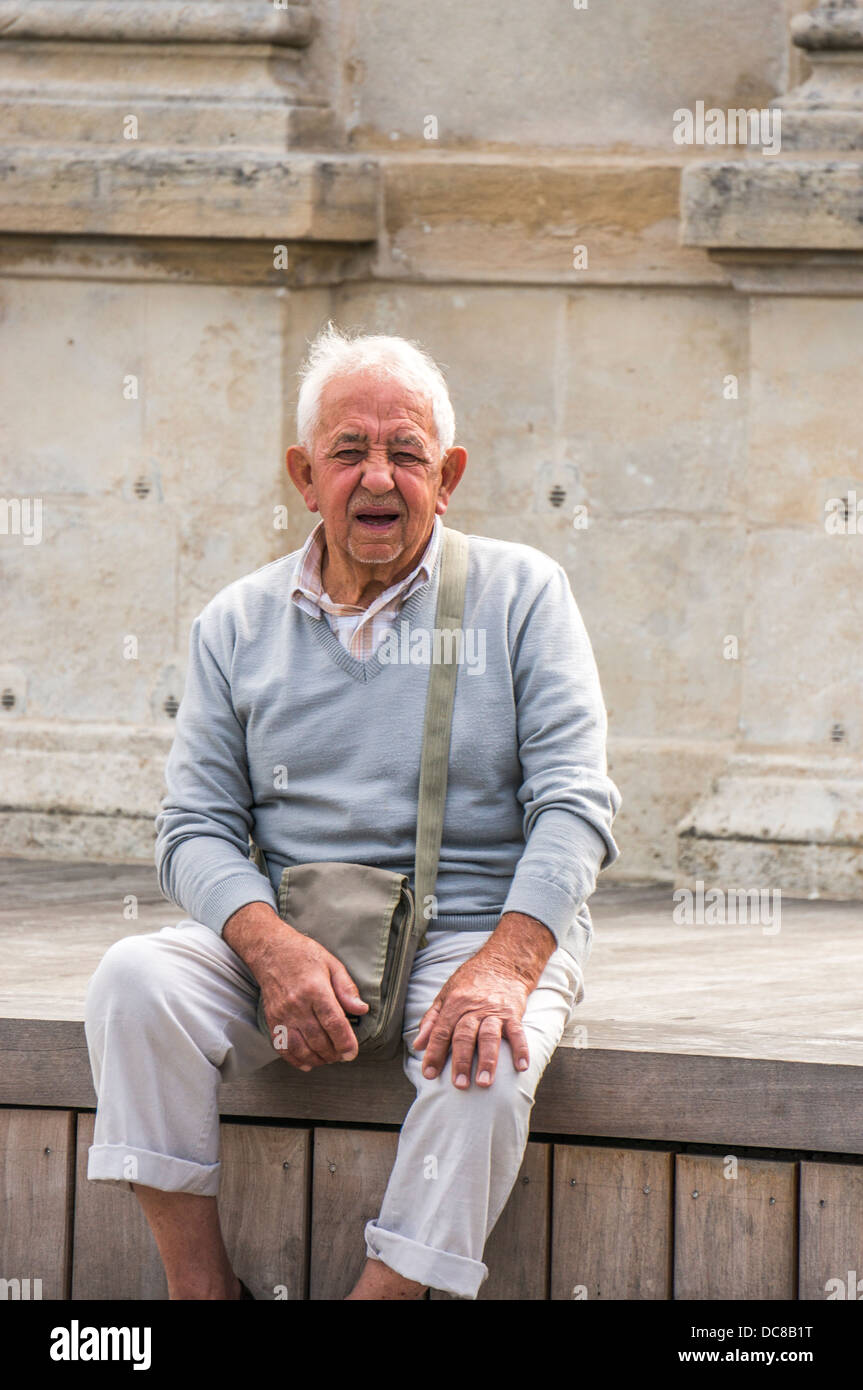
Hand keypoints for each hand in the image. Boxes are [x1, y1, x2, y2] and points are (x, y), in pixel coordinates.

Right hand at [224, 904, 367, 1069]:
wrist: (270, 950)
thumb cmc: (302, 955)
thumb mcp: (332, 964)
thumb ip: (347, 988)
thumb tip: (361, 1009)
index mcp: (315, 989)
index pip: (333, 1022)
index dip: (345, 1042)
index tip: (352, 1053)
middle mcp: (297, 1004)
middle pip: (318, 1039)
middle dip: (334, 1053)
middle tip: (343, 1055)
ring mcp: (282, 1014)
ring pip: (301, 1048)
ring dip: (317, 1059)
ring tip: (328, 1057)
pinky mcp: (272, 1020)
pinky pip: (283, 1047)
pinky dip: (296, 1059)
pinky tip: (307, 1062)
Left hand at [412, 912, 556, 1088]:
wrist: (502, 962)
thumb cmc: (470, 981)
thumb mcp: (445, 995)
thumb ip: (431, 1021)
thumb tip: (418, 1045)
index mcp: (454, 1004)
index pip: (441, 1031)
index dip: (434, 1053)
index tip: (429, 1074)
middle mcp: (473, 1008)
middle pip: (465, 1035)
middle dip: (461, 1061)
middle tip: (459, 1085)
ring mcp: (494, 1011)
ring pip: (489, 1036)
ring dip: (487, 1060)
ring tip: (485, 1082)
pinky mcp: (513, 1013)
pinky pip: (517, 1032)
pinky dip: (521, 1049)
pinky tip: (521, 1067)